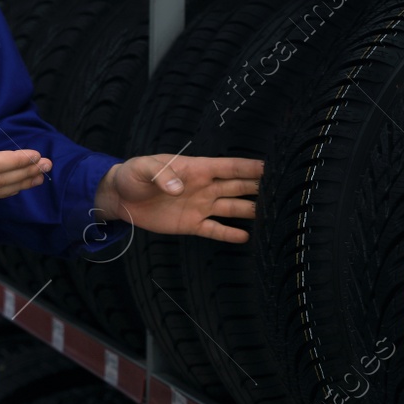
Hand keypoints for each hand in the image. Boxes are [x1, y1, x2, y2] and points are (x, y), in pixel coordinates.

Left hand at [93, 153, 263, 242]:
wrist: (119, 198)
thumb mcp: (142, 169)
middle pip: (238, 186)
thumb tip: (178, 187)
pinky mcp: (192, 224)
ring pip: (232, 208)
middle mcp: (204, 187)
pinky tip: (247, 237)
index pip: (229, 167)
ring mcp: (200, 206)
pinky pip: (215, 229)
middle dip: (260, 187)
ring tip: (273, 215)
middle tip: (284, 191)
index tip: (273, 167)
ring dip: (251, 210)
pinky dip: (230, 234)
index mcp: (196, 169)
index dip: (250, 167)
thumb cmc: (131, 176)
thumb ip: (161, 175)